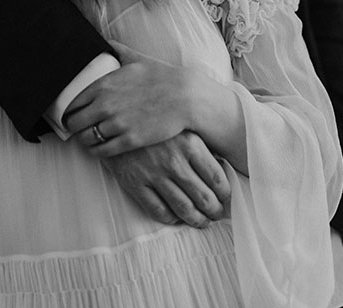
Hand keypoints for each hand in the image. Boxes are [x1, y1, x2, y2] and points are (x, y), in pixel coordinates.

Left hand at [64, 59, 192, 156]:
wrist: (185, 96)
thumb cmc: (161, 76)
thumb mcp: (136, 59)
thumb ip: (117, 51)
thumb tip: (106, 42)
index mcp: (103, 85)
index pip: (71, 103)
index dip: (68, 110)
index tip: (71, 113)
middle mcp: (105, 105)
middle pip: (73, 123)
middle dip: (73, 126)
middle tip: (79, 127)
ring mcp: (116, 124)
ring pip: (85, 139)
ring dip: (85, 140)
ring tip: (89, 138)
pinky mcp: (129, 141)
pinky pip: (101, 152)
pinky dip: (97, 151)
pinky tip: (100, 147)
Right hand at [103, 131, 230, 227]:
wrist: (116, 119)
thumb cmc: (155, 122)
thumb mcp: (181, 125)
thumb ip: (202, 146)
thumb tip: (222, 172)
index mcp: (190, 143)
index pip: (217, 178)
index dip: (225, 195)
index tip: (226, 199)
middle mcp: (174, 161)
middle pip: (204, 197)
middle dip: (214, 211)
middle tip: (217, 215)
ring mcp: (153, 174)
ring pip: (184, 208)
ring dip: (197, 220)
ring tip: (202, 222)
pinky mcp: (135, 184)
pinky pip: (158, 211)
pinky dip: (171, 219)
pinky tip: (177, 217)